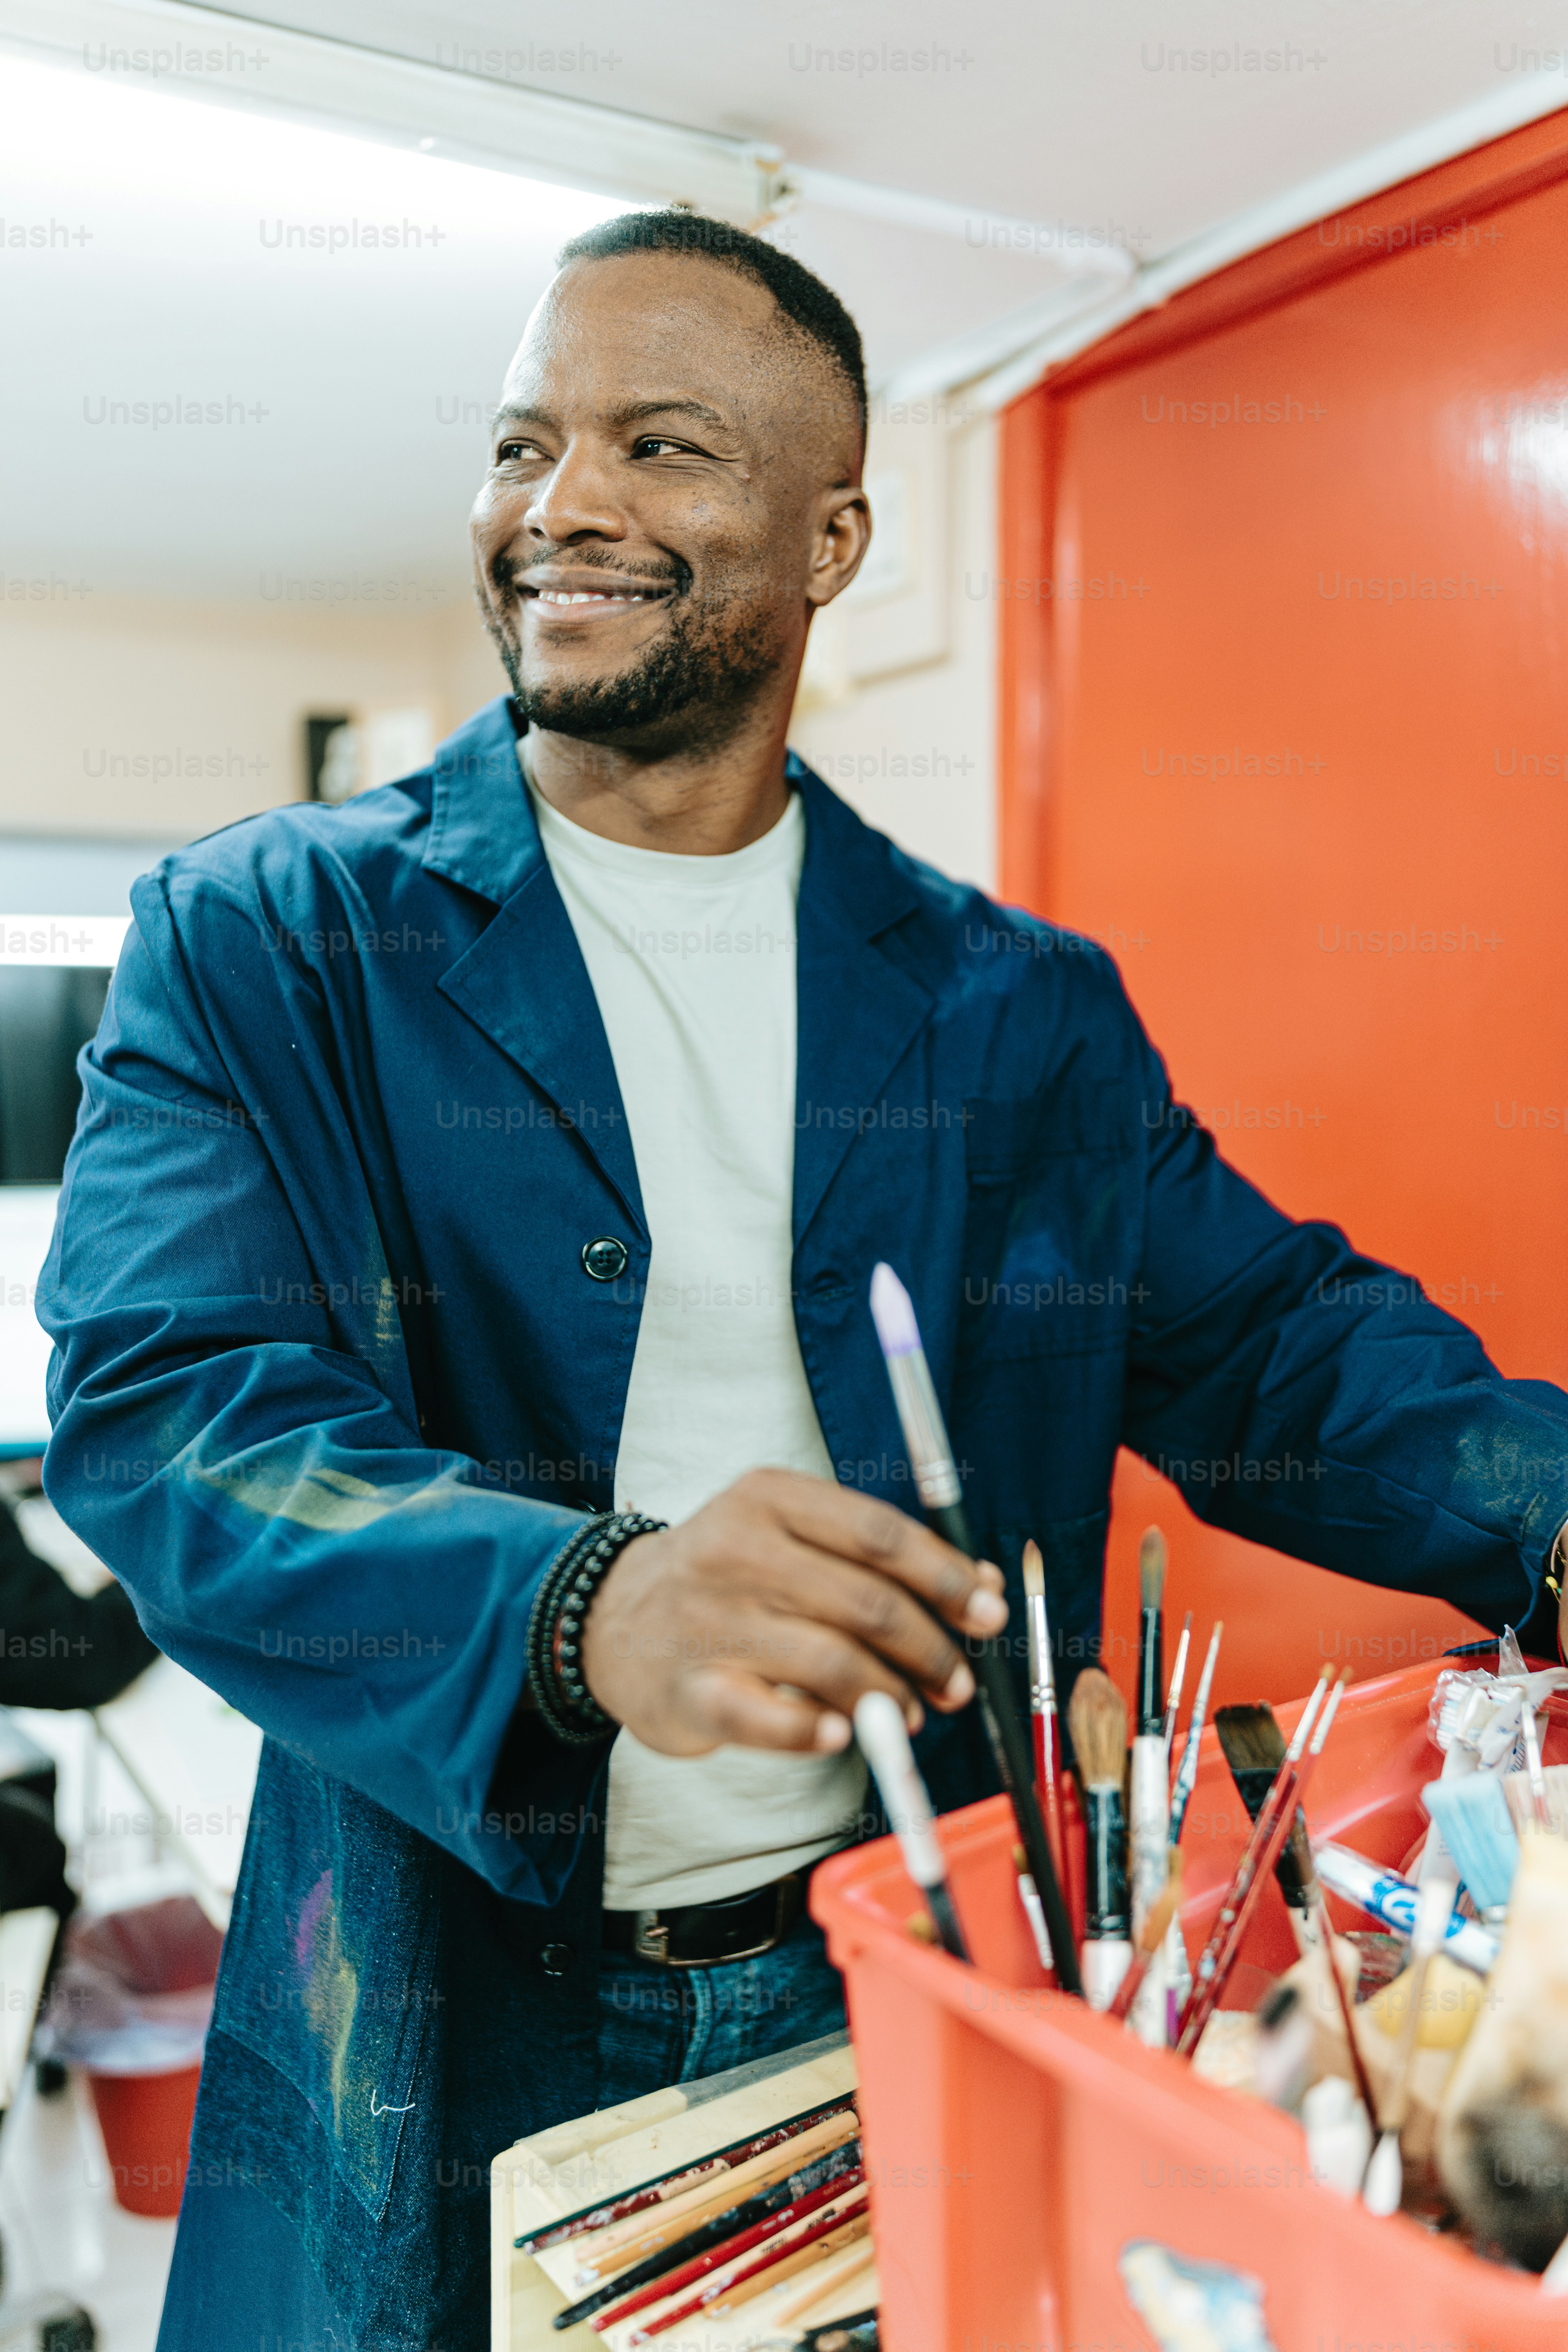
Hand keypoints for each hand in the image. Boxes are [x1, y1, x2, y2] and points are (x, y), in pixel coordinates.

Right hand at [579, 1468, 1007, 1758]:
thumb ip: (879, 1559)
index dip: (945, 1577)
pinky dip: (817, 1733)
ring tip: (911, 1714)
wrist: (612, 1620)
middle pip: (865, 1601)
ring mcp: (710, 1621)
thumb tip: (983, 1587)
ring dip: (889, 1696)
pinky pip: (769, 1719)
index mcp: (769, 1498)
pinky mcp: (691, 1690)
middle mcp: (736, 1550)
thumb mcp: (792, 1540)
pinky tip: (845, 1736)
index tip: (987, 1612)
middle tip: (956, 1681)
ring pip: (831, 1661)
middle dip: (929, 1647)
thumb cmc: (728, 1578)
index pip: (879, 1534)